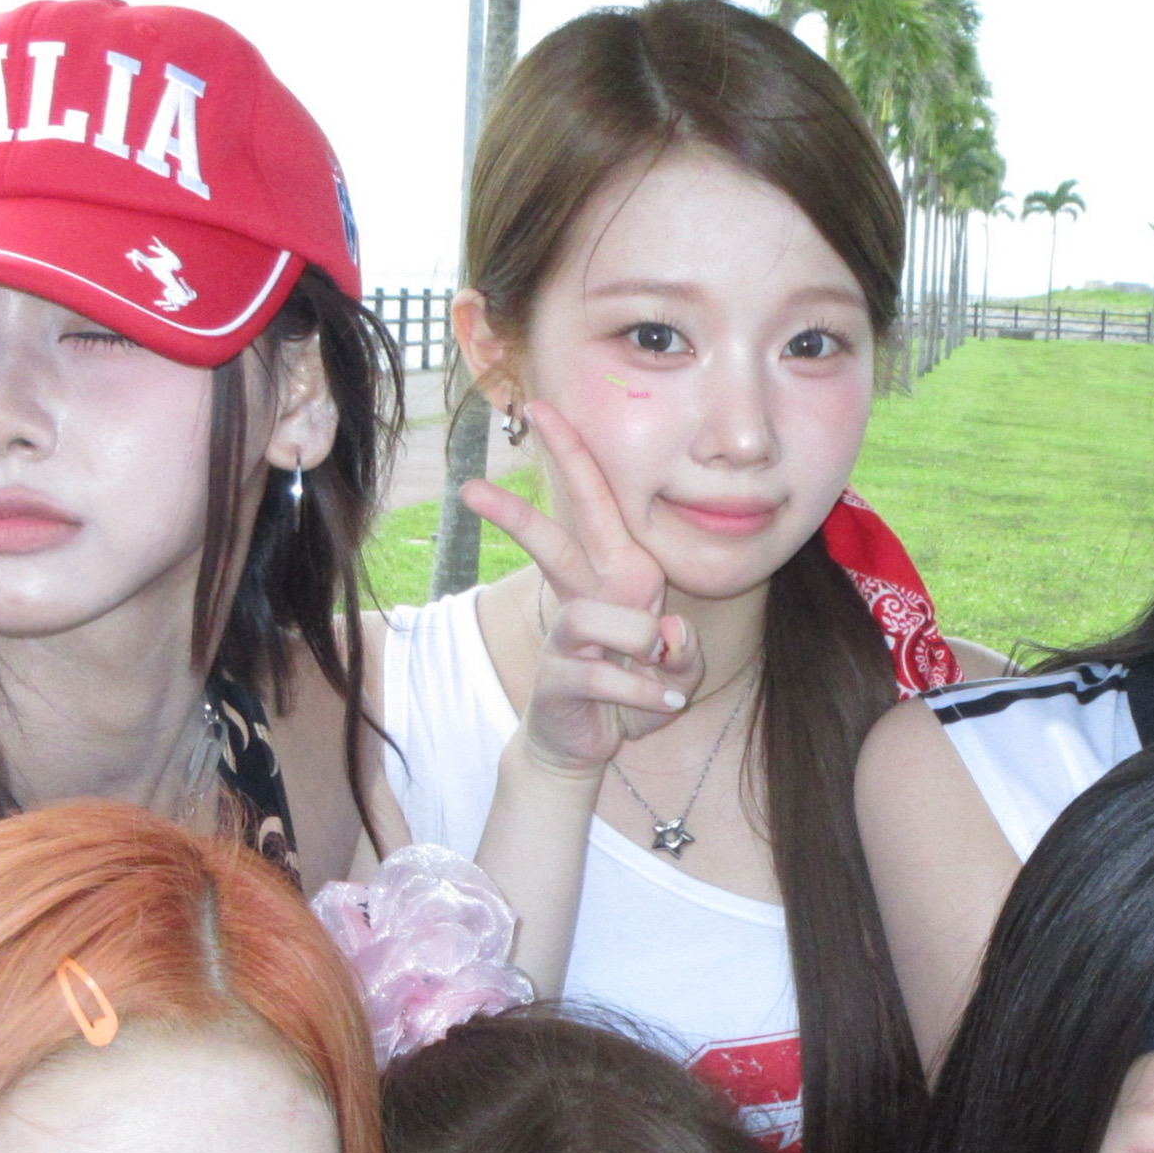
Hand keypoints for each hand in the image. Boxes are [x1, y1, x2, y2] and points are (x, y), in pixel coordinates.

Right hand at [464, 400, 696, 778]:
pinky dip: (645, 693)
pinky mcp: (560, 678)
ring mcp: (568, 636)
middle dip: (515, 512)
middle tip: (469, 487)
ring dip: (637, 644)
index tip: (540, 409)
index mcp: (620, 572)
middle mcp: (589, 594)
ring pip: (593, 619)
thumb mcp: (678, 671)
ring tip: (660, 667)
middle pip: (550, 541)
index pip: (595, 503)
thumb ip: (684, 650)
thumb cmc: (634, 691)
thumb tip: (667, 634)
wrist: (594, 743)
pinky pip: (607, 675)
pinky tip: (664, 704)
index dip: (571, 454)